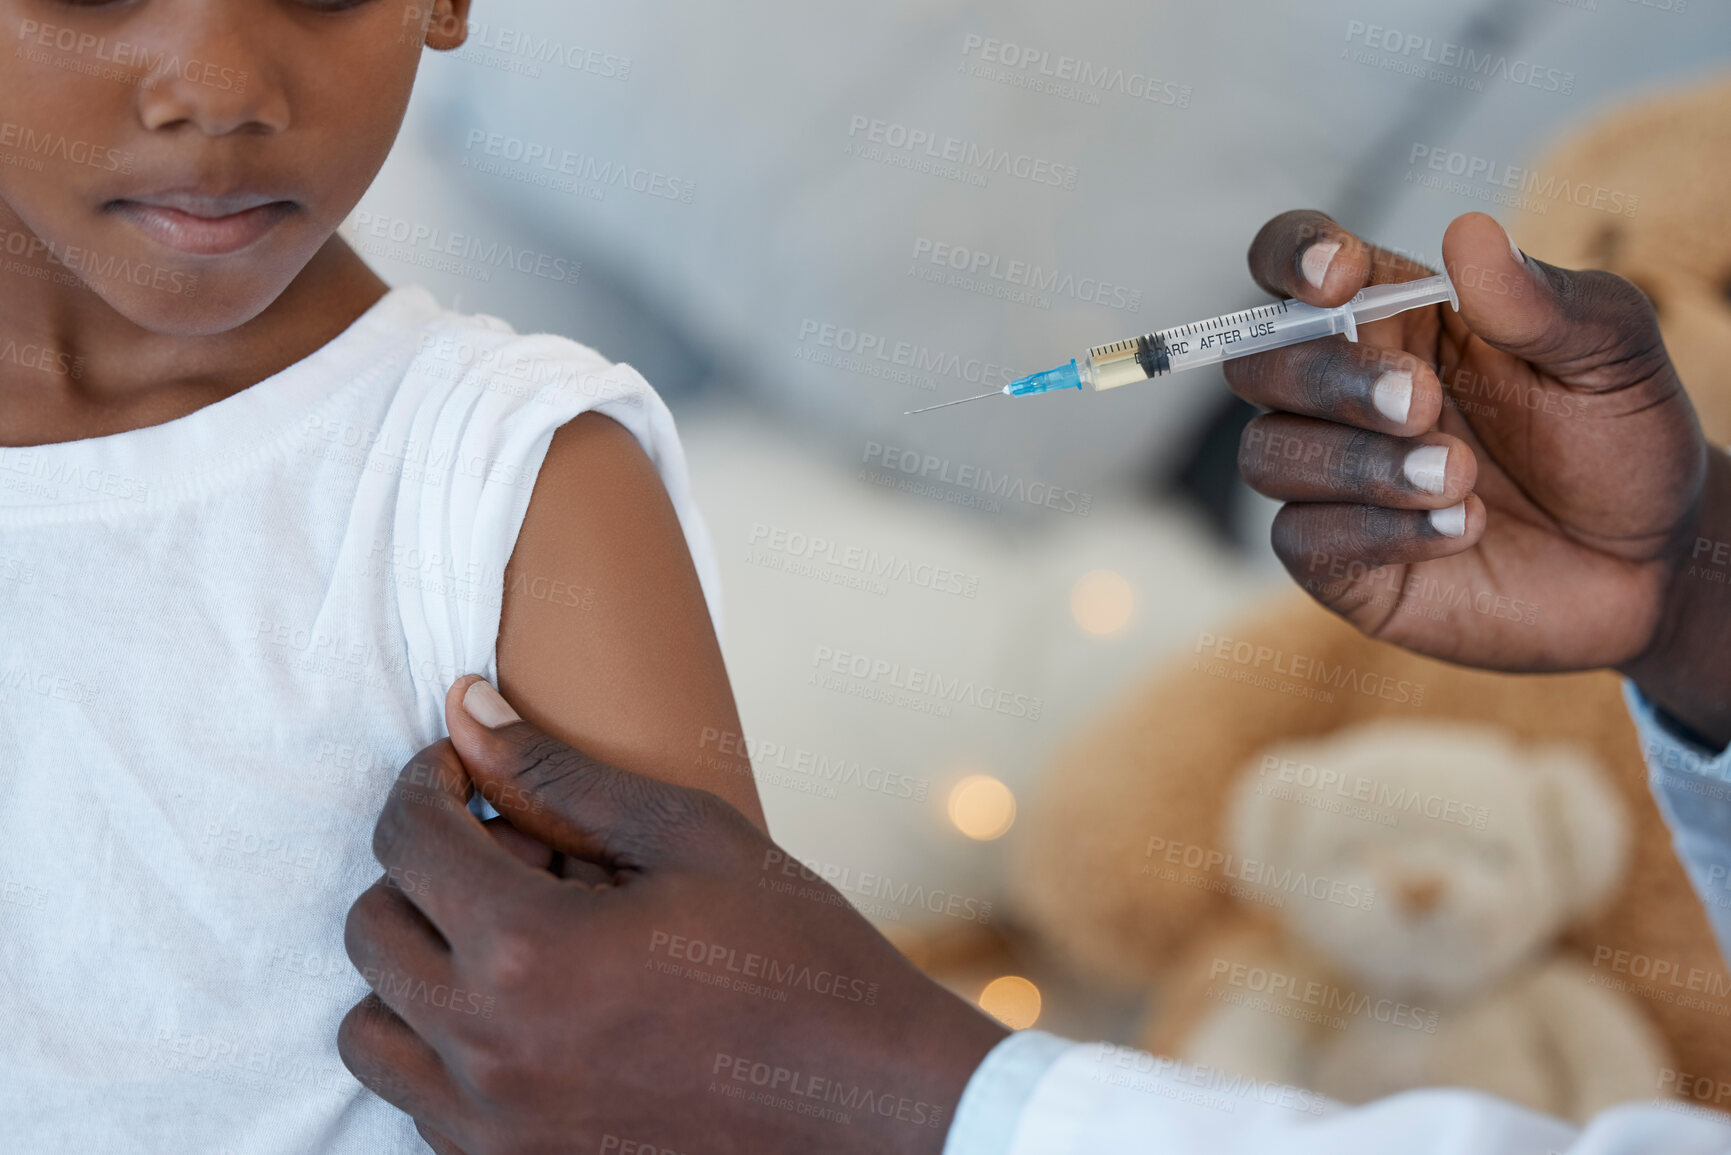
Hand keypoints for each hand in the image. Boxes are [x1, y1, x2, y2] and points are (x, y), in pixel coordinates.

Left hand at [337, 676, 1007, 1154]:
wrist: (868, 1103)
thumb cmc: (796, 961)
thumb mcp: (690, 840)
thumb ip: (562, 776)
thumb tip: (468, 709)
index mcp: (529, 950)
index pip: (406, 839)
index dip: (425, 783)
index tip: (464, 770)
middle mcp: (488, 1048)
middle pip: (372, 931)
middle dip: (422, 870)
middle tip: (512, 855)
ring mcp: (493, 1127)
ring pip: (371, 1031)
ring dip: (418, 967)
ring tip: (509, 941)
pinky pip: (420, 1103)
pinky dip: (444, 1047)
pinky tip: (530, 1015)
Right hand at [1230, 210, 1730, 745]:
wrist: (1648, 565)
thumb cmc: (1618, 442)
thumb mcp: (1610, 353)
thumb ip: (1540, 298)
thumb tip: (1467, 233)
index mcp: (1393, 315)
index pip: (1290, 263)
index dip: (1293, 258)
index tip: (1341, 279)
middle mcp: (1342, 391)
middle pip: (1256, 362)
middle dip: (1329, 378)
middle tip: (1421, 401)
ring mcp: (1330, 479)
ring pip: (1267, 454)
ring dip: (1360, 465)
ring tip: (1460, 478)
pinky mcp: (1336, 560)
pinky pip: (1299, 538)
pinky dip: (1379, 532)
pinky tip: (1461, 530)